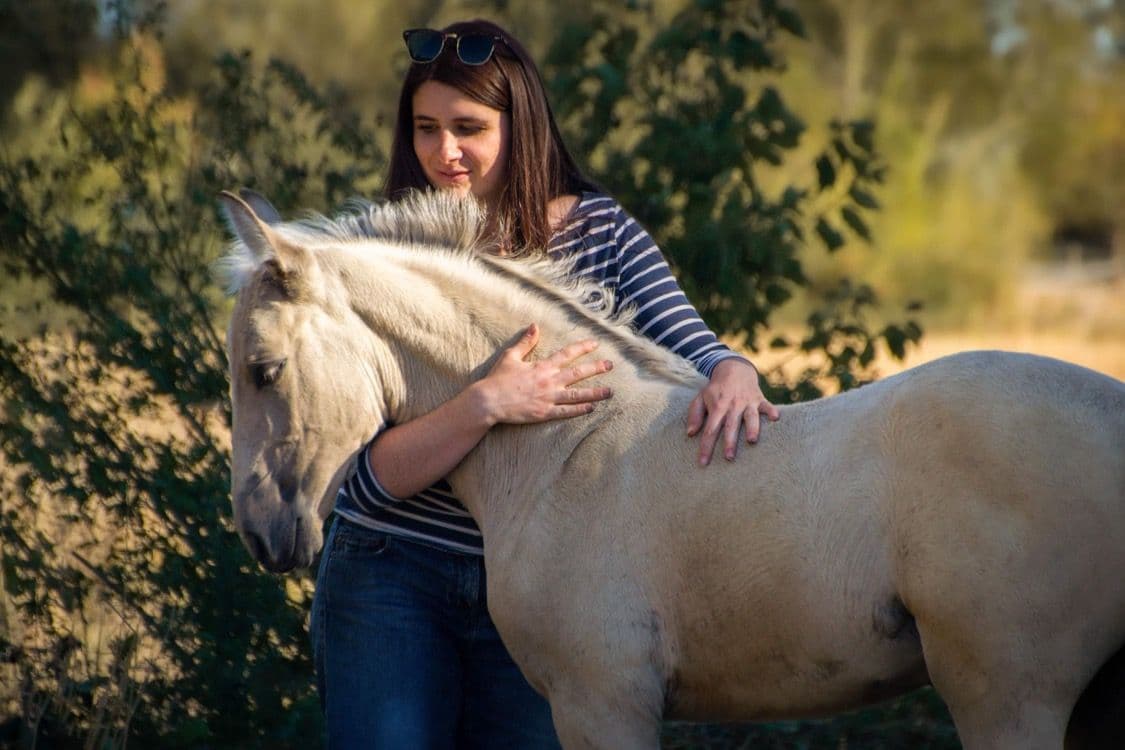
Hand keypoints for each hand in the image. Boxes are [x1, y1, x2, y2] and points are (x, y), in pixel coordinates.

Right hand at [475, 323, 613, 425]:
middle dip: (596, 368)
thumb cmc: (498, 379)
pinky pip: (566, 412)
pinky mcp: (544, 413)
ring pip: (577, 395)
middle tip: (611, 365)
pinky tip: (592, 408)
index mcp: (542, 366)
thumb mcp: (511, 356)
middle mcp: (549, 381)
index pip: (567, 354)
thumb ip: (526, 342)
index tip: (595, 343)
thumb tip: (535, 326)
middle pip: (578, 373)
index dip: (583, 347)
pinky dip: (580, 410)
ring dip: (595, 392)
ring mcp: (548, 398)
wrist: (488, 401)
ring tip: (610, 391)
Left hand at [686, 358, 779, 465]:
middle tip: (728, 458)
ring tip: (752, 440)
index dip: (706, 447)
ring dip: (751, 428)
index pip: (710, 430)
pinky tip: (775, 418)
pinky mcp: (759, 398)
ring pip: (750, 416)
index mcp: (717, 407)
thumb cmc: (715, 390)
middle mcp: (732, 405)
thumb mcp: (700, 398)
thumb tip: (690, 433)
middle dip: (729, 442)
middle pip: (730, 426)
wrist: (733, 369)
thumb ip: (695, 415)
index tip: (703, 463)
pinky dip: (771, 410)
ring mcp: (747, 402)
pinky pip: (766, 405)